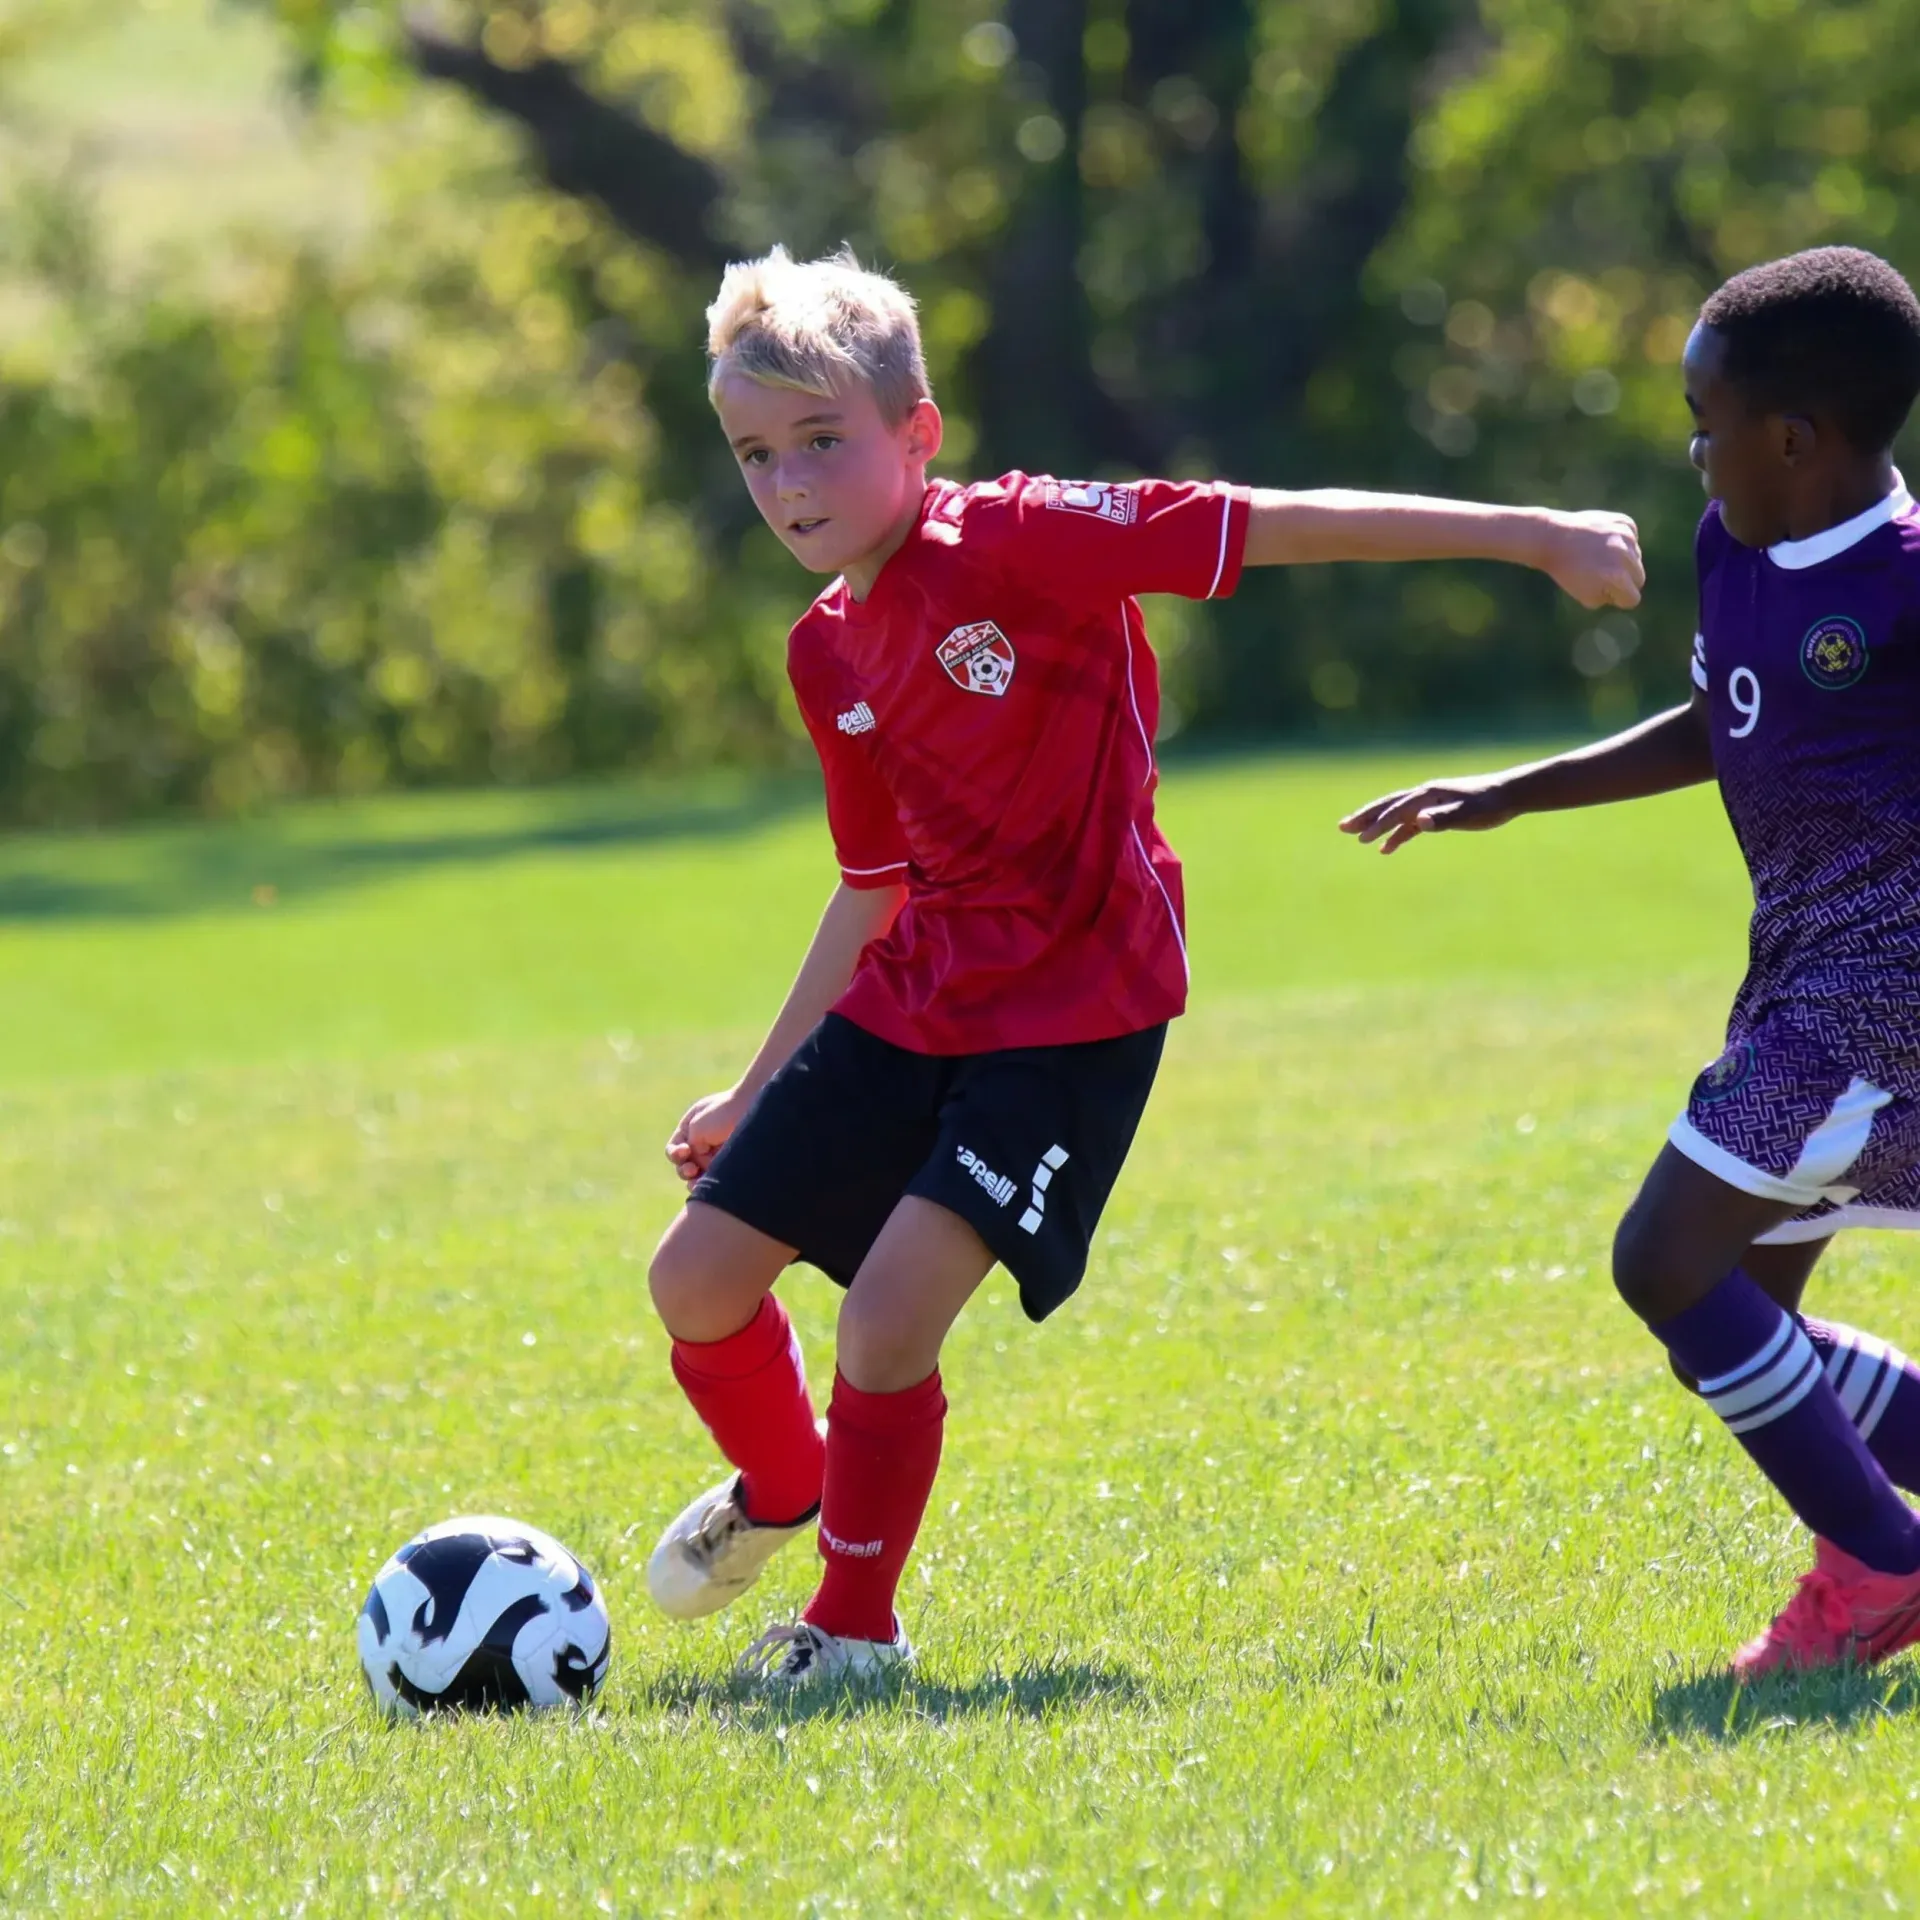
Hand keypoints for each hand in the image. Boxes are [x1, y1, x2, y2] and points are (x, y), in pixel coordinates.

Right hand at [665, 1085, 753, 1183]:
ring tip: (697, 1184)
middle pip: (685, 1166)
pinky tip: (707, 1187)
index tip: (685, 1152)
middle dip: (684, 1171)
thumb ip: (690, 1147)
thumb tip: (698, 1165)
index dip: (675, 1154)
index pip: (675, 1149)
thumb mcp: (697, 1126)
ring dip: (695, 1183)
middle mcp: (706, 1142)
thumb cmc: (726, 1113)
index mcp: (693, 1128)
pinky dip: (709, 1186)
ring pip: (700, 1177)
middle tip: (691, 1171)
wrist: (756, 1109)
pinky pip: (716, 1182)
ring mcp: (720, 1154)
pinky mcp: (733, 1165)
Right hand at [1340, 771, 1523, 853]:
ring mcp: (1428, 804)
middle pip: (1387, 806)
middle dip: (1365, 817)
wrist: (1509, 794)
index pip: (1397, 811)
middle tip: (1342, 826)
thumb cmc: (1490, 804)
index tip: (1363, 839)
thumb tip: (1420, 821)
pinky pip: (1409, 824)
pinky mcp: (1435, 813)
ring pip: (1395, 813)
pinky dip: (1396, 835)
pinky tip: (1386, 849)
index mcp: (1428, 795)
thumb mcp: (1469, 814)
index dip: (1379, 824)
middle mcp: (1424, 796)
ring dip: (1375, 824)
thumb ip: (1444, 817)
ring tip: (1355, 836)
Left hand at [1538, 509, 1643, 608]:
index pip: (1633, 598)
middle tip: (1600, 575)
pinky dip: (1621, 542)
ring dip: (1622, 561)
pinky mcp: (1625, 522)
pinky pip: (1632, 539)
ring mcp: (1627, 536)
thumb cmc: (1568, 572)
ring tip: (1598, 557)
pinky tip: (1601, 542)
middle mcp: (1626, 555)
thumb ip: (1611, 598)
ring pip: (1637, 558)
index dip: (1618, 599)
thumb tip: (1625, 592)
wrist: (1552, 538)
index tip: (1604, 592)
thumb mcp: (1587, 597)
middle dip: (1623, 581)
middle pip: (1639, 578)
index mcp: (1617, 577)